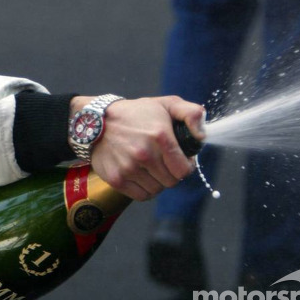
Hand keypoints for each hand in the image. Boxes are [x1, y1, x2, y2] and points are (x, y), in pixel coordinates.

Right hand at [76, 95, 205, 200]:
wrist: (96, 121)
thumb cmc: (135, 113)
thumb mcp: (165, 104)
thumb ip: (191, 114)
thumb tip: (202, 136)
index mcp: (160, 136)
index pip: (184, 170)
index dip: (186, 166)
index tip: (180, 160)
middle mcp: (145, 155)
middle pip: (172, 181)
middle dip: (172, 173)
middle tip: (164, 162)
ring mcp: (129, 169)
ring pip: (157, 190)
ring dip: (158, 181)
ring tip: (150, 166)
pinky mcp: (117, 179)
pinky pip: (142, 196)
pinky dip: (145, 189)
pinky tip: (141, 175)